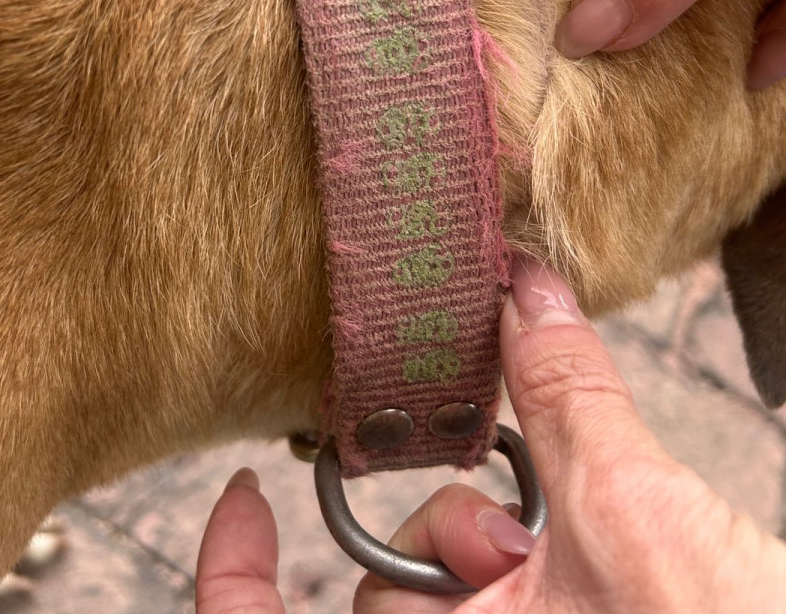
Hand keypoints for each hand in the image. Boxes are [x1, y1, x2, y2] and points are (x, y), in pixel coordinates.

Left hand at [196, 259, 785, 611]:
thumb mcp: (636, 519)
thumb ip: (569, 396)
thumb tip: (529, 287)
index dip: (232, 578)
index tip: (241, 496)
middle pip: (386, 594)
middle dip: (445, 539)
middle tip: (524, 531)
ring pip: (449, 601)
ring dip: (503, 556)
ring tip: (592, 549)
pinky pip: (494, 606)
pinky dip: (520, 569)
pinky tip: (590, 553)